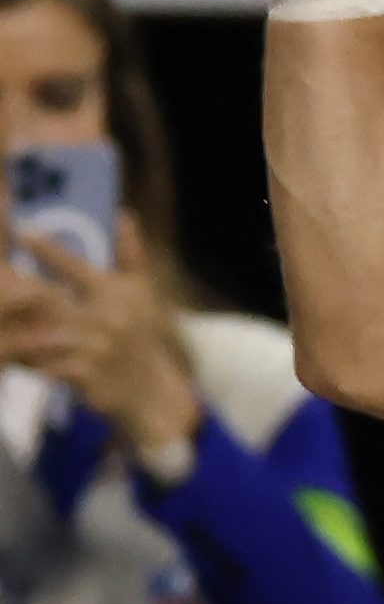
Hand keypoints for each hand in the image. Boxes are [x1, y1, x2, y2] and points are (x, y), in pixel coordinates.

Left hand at [0, 211, 199, 473]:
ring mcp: (94, 349)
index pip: (74, 264)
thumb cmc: (139, 332)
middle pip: (47, 295)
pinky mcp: (83, 376)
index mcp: (115, 294)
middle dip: (15, 283)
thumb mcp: (141, 292)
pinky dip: (23, 357)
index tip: (19, 230)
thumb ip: (130, 253)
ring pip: (40, 331)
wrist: (149, 389)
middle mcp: (105, 319)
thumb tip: (124, 214)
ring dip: (13, 322)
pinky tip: (8, 348)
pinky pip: (43, 364)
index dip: (44, 247)